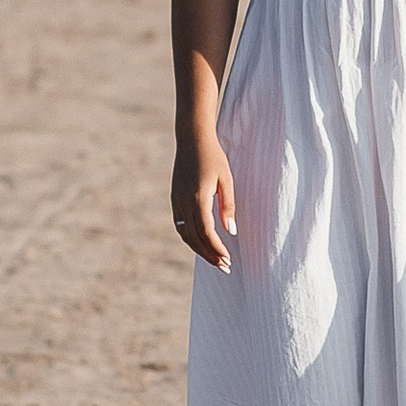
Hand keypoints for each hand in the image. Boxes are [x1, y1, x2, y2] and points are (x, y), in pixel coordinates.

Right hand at [172, 136, 237, 269]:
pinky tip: (202, 242)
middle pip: (194, 238)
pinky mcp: (174, 199)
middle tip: (224, 266)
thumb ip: (228, 206)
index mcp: (198, 198)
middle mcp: (184, 202)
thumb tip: (231, 231)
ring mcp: (176, 201)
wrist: (191, 139)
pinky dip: (190, 238)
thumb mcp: (227, 180)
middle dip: (209, 255)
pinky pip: (180, 225)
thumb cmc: (214, 157)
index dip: (216, 248)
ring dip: (199, 249)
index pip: (206, 232)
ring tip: (215, 258)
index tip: (228, 259)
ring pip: (185, 234)